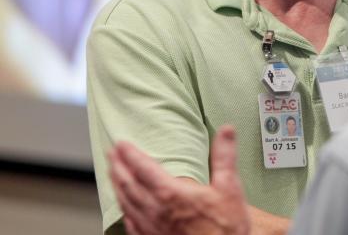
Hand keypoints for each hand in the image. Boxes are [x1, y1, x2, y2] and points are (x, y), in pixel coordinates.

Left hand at [109, 126, 250, 234]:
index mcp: (170, 193)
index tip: (121, 143)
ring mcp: (151, 228)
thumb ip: (224, 157)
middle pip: (128, 184)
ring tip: (112, 174)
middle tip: (110, 153)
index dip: (130, 154)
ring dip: (116, 186)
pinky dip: (123, 210)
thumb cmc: (225, 229)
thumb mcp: (230, 188)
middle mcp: (155, 211)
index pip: (143, 168)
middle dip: (117, 167)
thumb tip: (226, 131)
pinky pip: (130, 223)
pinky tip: (123, 208)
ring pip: (125, 203)